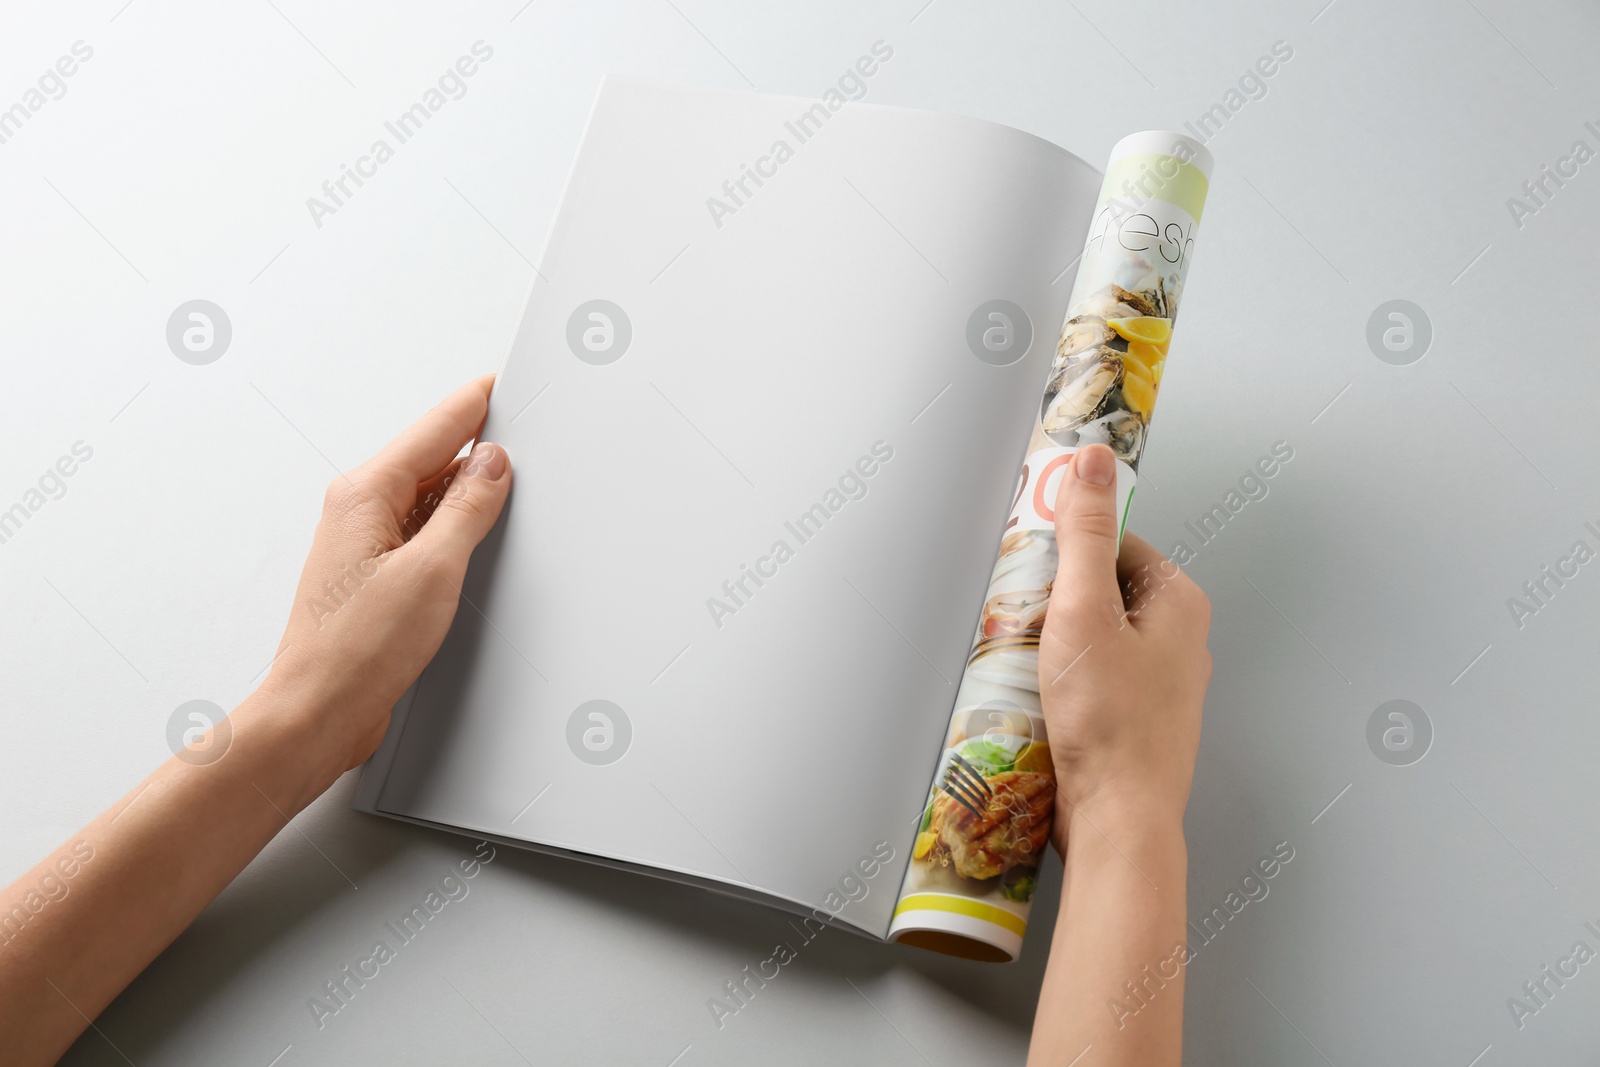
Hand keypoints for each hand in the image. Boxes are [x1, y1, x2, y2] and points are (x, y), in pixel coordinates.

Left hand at [259, 376, 512, 782]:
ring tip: (508, 487)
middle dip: (477, 447)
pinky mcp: (374, 574)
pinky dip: (452, 527)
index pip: (435, 428)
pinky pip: (422, 530)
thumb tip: (492, 465)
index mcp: (365, 494)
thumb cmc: (356, 651)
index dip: (476, 405)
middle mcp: (358, 510)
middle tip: (521, 435)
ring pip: (428, 496)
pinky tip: (476, 539)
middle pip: (431, 458)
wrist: (317, 712)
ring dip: (466, 492)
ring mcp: (364, 542)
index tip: (502, 385)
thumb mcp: (433, 569)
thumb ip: (468, 509)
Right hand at [1037, 442, 1210, 850]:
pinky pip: (1093, 679)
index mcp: (1179, 602)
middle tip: (1025, 623)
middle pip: (1102, 591)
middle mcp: (1181, 640)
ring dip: (1055, 645)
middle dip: (1056, 603)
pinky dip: (1063, 682)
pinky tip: (1040, 699)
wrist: (1119, 821)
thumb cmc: (1109, 722)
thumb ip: (1084, 534)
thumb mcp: (1084, 611)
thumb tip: (1094, 459)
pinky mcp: (1137, 720)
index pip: (1114, 544)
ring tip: (1029, 665)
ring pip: (1095, 638)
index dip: (1067, 554)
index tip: (1032, 574)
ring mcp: (1162, 684)